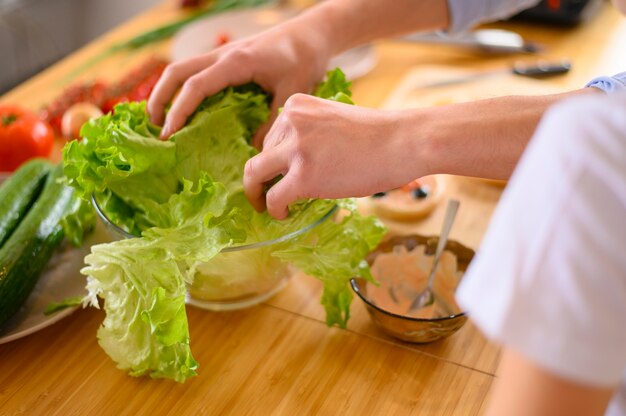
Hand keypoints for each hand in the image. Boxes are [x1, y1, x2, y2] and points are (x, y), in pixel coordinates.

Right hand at [147, 20, 331, 145]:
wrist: (311, 33)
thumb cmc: (305, 60)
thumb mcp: (293, 93)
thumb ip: (272, 122)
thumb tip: (255, 152)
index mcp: (236, 62)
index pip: (196, 86)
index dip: (179, 111)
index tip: (169, 134)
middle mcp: (223, 54)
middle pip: (177, 72)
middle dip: (160, 98)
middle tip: (154, 128)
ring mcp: (222, 53)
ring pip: (182, 68)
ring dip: (166, 91)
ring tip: (160, 119)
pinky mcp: (227, 57)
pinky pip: (195, 69)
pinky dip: (182, 87)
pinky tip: (184, 106)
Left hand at [243, 94, 426, 218]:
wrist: (401, 142)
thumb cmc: (377, 136)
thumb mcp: (332, 120)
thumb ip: (308, 134)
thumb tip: (292, 165)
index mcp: (296, 106)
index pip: (272, 137)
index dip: (274, 161)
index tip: (277, 175)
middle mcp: (290, 123)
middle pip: (261, 156)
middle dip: (263, 178)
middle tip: (266, 193)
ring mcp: (295, 149)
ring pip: (256, 175)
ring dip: (259, 194)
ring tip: (270, 207)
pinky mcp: (303, 176)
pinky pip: (274, 198)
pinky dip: (273, 209)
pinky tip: (283, 214)